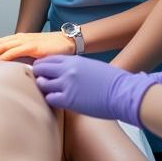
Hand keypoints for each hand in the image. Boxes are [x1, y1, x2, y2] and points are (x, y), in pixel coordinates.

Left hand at [0, 31, 73, 61]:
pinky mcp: (32, 46)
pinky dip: (4, 56)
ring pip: (2, 46)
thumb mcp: (34, 54)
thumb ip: (23, 58)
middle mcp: (19, 38)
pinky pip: (14, 51)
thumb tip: (13, 69)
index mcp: (18, 39)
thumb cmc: (51, 49)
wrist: (67, 42)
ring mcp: (25, 41)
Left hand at [32, 55, 161, 124]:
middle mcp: (67, 70)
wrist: (123, 93)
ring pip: (42, 84)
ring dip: (43, 88)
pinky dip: (50, 100)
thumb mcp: (92, 67)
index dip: (42, 66)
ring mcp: (67, 84)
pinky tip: (56, 102)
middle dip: (38, 75)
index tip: (41, 71)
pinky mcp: (69, 100)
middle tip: (39, 82)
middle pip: (41, 69)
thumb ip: (77, 68)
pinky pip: (50, 99)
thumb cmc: (113, 82)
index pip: (48, 59)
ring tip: (48, 93)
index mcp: (73, 60)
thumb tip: (69, 72)